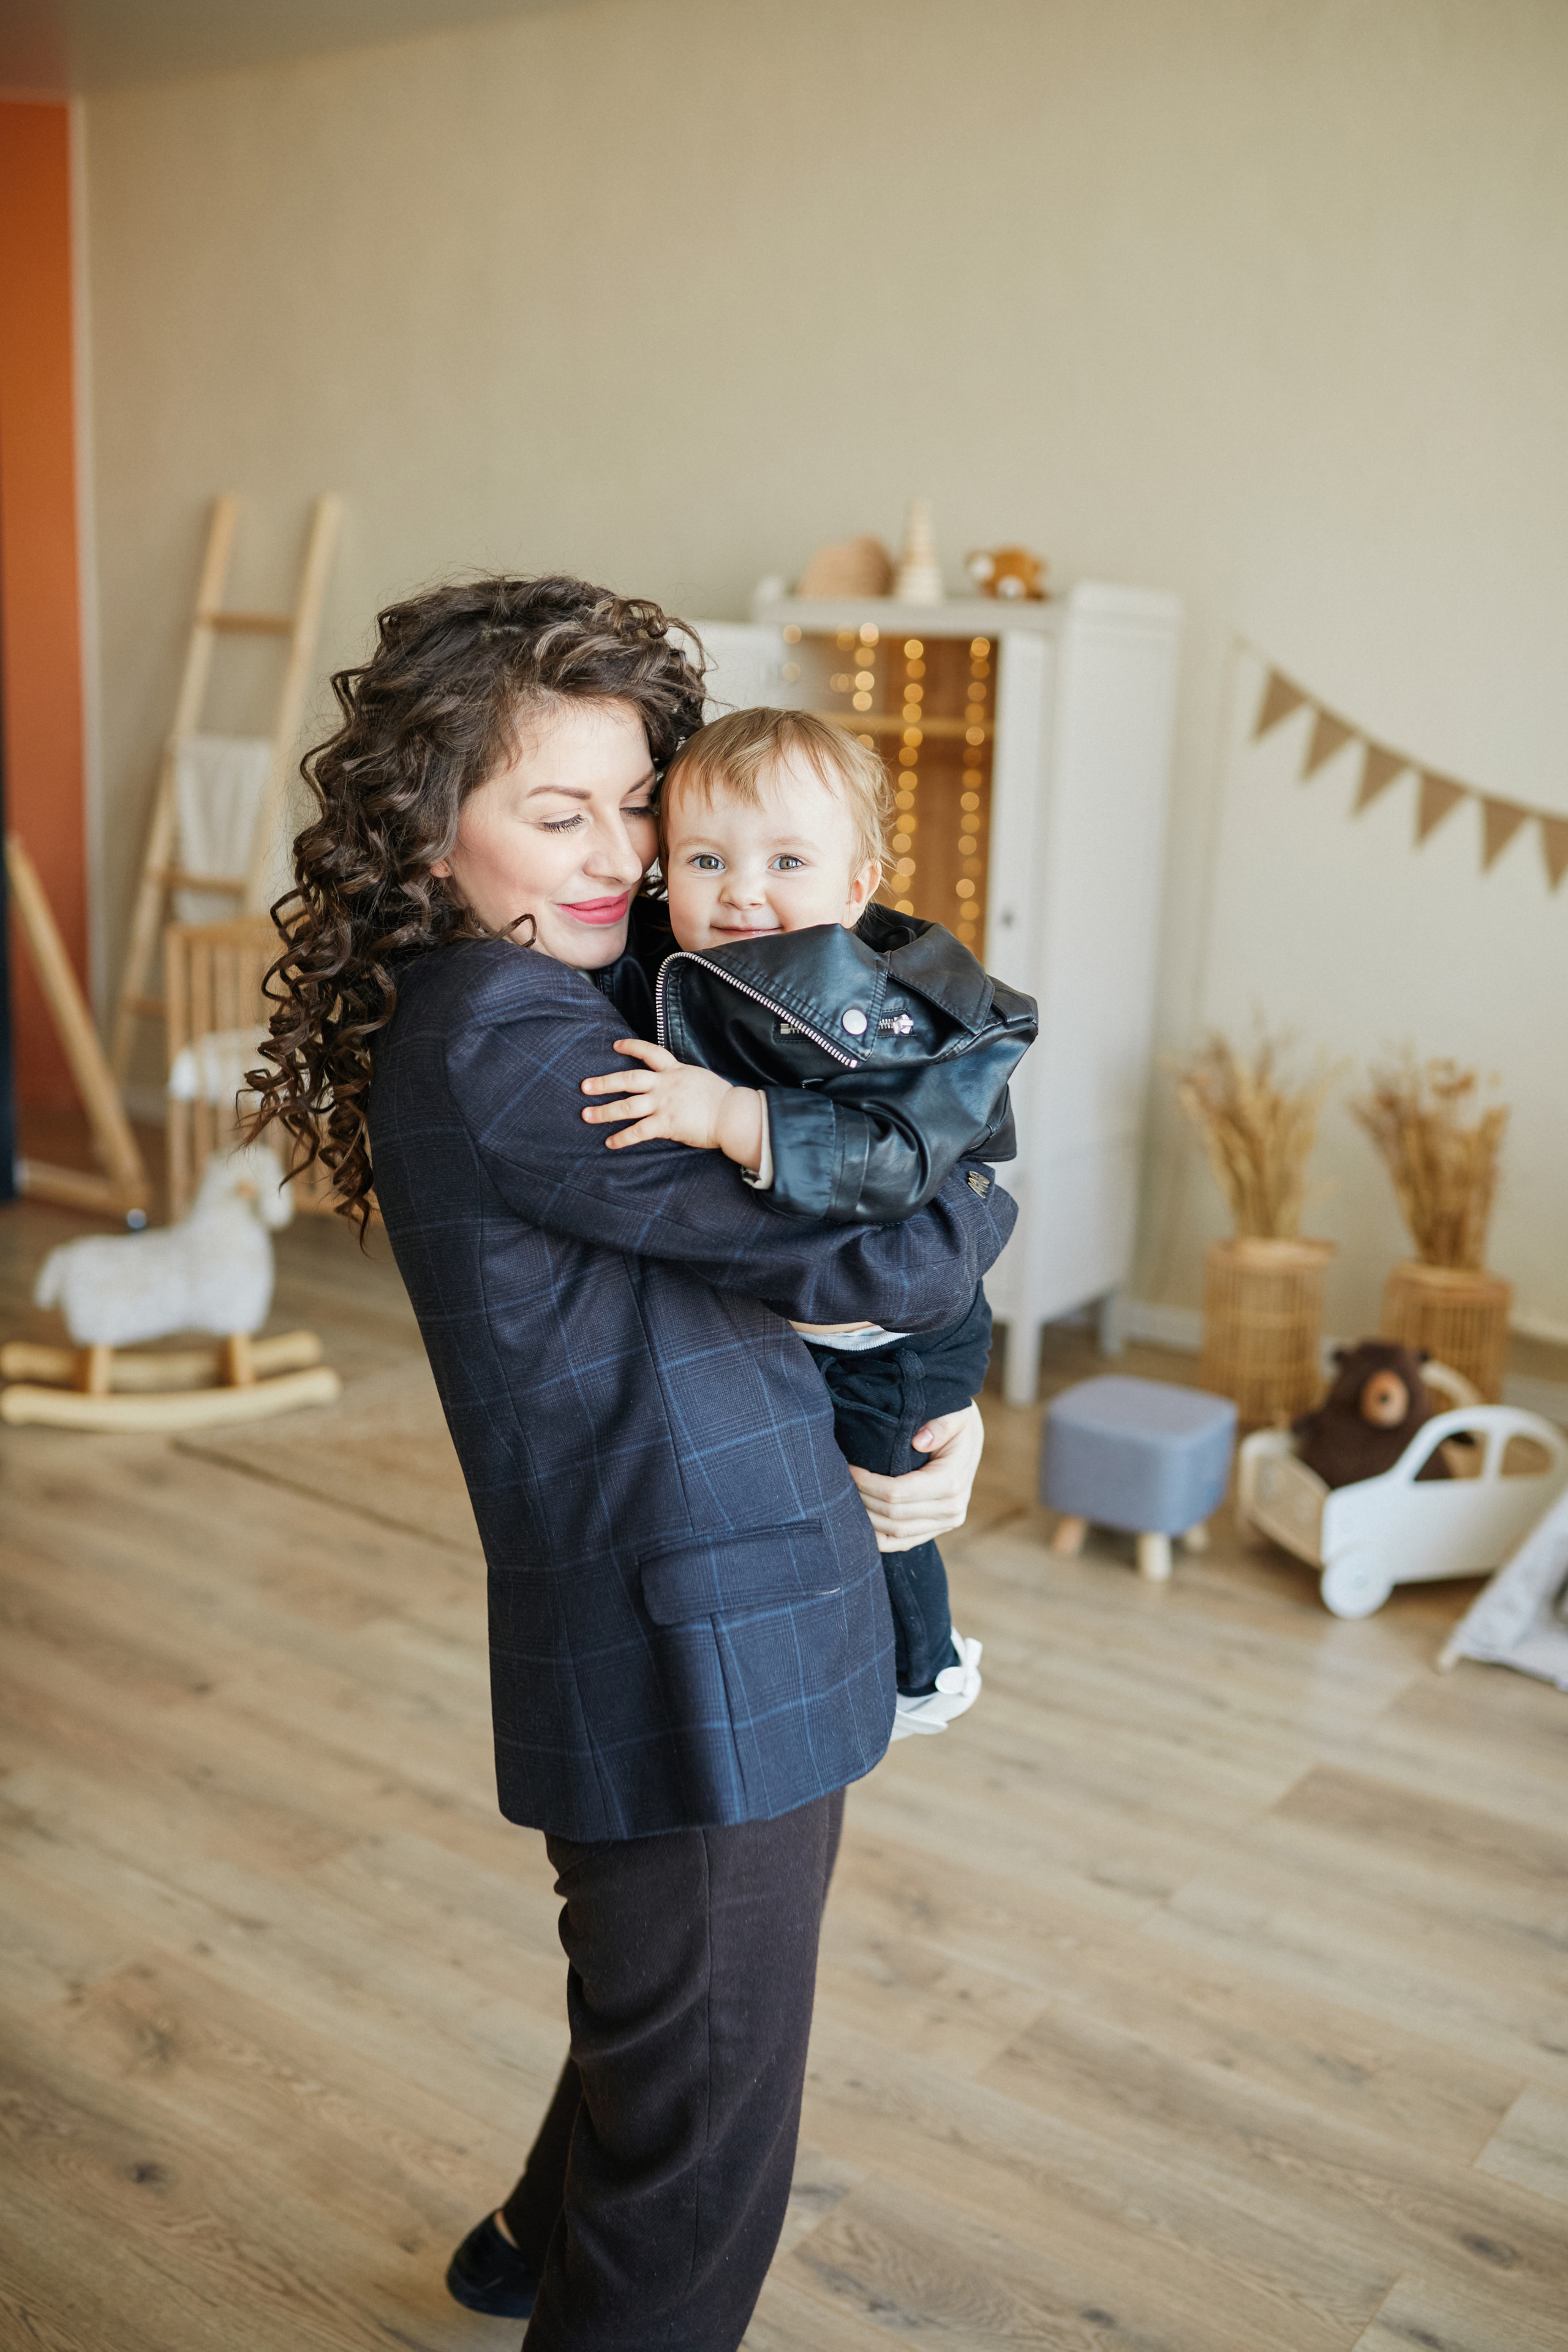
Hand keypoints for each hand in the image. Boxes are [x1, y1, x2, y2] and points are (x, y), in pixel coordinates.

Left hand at [581, 1038, 762, 1163]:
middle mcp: (665, 1084)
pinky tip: (610, 1143)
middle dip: (604, 1082)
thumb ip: (682, 1080)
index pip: (649, 1052)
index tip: (616, 1045)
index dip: (631, 1047)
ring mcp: (664, 1103)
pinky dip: (622, 1138)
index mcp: (675, 1070)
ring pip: (627, 1105)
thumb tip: (674, 1085)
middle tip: (584, 1086)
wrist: (733, 1114)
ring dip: (604, 1111)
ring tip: (586, 1115)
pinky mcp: (666, 1123)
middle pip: (628, 1078)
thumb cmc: (723, 1099)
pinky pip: (638, 1131)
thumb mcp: (699, 1079)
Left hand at [847, 1402, 984, 1552]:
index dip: (867, 1483)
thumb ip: (939, 1426)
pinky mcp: (938, 1529)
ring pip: (895, 1532)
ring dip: (867, 1518)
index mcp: (951, 1483)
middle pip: (892, 1514)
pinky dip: (880, 1537)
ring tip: (846, 1498)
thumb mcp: (955, 1415)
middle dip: (862, 1498)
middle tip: (840, 1481)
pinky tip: (861, 1523)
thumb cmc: (957, 1423)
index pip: (897, 1492)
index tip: (848, 1468)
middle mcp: (952, 1509)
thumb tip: (919, 1441)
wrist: (970, 1437)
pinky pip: (904, 1542)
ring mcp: (947, 1523)